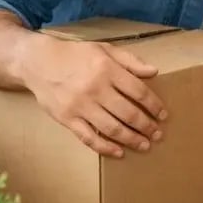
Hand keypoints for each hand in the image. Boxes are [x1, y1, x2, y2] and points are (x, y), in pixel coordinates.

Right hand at [17, 34, 166, 157]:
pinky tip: (119, 152)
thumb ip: (131, 61)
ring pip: (111, 128)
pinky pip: (89, 138)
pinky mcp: (67, 119)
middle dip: (147, 126)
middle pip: (128, 113)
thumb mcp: (105, 49)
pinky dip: (105, 148)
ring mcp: (80, 106)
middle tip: (158, 135)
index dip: (154, 106)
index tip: (163, 116)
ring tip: (144, 145)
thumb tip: (154, 72)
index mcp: (107, 70)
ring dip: (131, 140)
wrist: (38, 62)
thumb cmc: (76, 55)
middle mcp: (95, 89)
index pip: (139, 92)